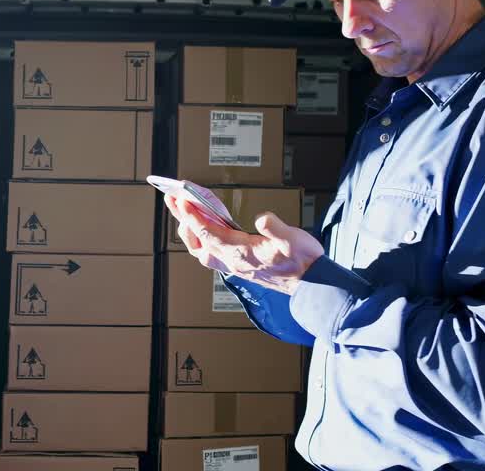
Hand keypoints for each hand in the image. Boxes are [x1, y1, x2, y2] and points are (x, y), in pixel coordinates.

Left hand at [165, 193, 323, 294]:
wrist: (311, 284)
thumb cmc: (302, 262)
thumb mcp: (294, 240)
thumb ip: (277, 229)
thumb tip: (263, 219)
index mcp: (243, 252)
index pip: (210, 233)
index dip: (194, 217)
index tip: (183, 201)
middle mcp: (234, 261)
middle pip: (199, 240)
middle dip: (184, 219)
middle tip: (173, 200)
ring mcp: (235, 265)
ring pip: (202, 250)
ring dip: (190, 232)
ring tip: (183, 214)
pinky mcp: (239, 266)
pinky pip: (211, 254)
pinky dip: (202, 241)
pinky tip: (203, 231)